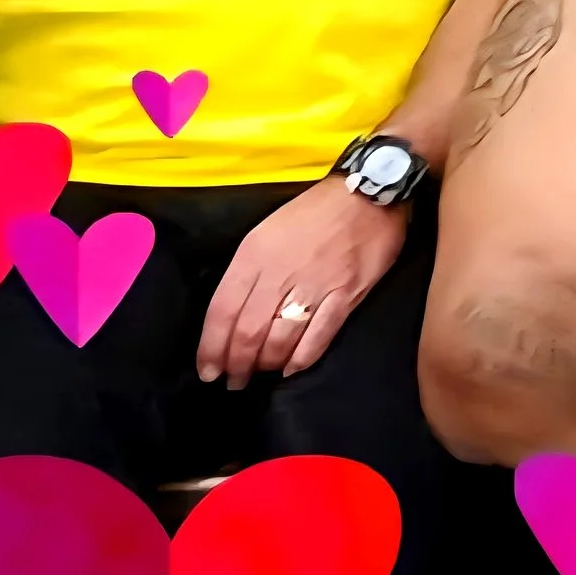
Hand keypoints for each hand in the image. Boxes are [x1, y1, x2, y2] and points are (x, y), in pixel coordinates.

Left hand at [198, 177, 409, 386]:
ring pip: (280, 339)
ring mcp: (314, 286)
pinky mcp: (346, 295)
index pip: (222, 311)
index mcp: (254, 255)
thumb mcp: (266, 232)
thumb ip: (250, 271)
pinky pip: (319, 336)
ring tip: (261, 374)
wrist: (368, 193)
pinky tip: (292, 368)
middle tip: (233, 381)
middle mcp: (279, 273)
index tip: (208, 369)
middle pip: (248, 331)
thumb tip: (237, 312)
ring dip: (266, 364)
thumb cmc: (313, 212)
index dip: (211, 347)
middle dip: (236, 363)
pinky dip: (302, 358)